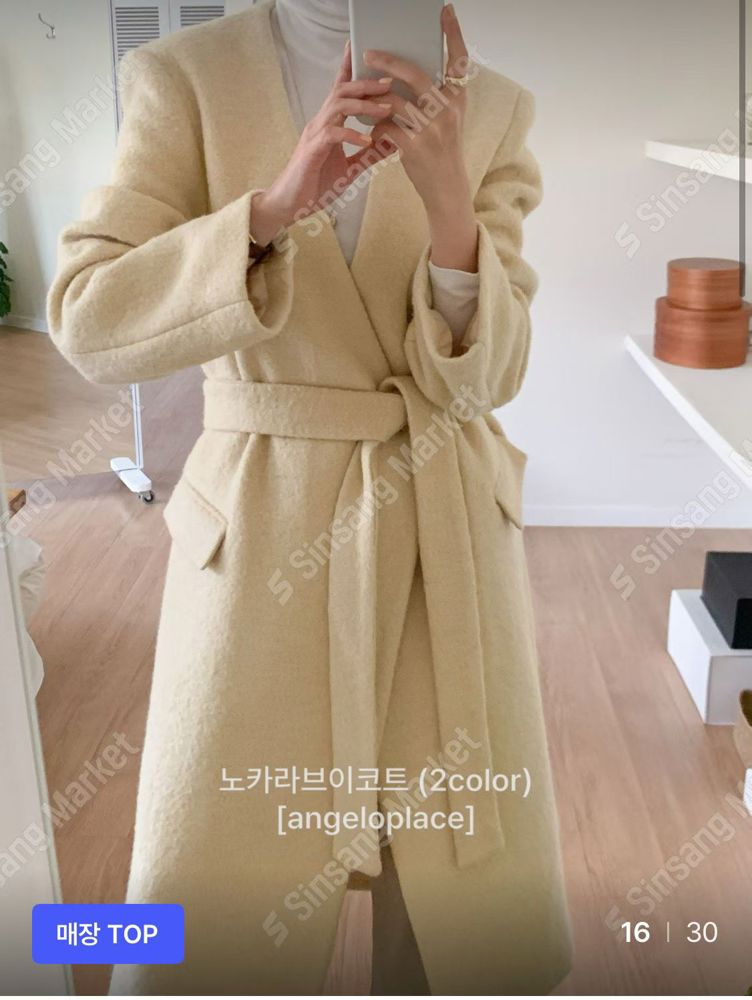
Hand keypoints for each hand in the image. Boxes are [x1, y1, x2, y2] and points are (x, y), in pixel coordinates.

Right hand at [250, 44, 393, 245]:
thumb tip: (392, 144)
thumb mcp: (349, 170)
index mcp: (329, 124)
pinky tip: (367, 140)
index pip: (339, 90)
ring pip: (338, 107)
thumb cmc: (315, 186)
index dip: (349, 69)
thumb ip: (368, 156)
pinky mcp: (312, 150)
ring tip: (386, 109)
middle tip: (390, 83)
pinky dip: (352, 134)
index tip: (365, 53)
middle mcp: (320, 123)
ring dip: (364, 106)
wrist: (289, 205)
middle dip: (366, 84)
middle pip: (342, 91)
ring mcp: (315, 135)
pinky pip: (333, 134)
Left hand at [361, 5, 478, 270]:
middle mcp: (448, 110)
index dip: (452, 33)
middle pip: (414, 74)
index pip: (458, 59)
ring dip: (373, 97)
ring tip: (361, 93)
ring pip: (393, 101)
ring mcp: (431, 129)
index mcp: (458, 98)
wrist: (446, 190)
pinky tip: (371, 128)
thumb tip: (406, 71)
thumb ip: (435, 95)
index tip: (444, 10)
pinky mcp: (414, 148)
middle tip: (368, 53)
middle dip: (388, 61)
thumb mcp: (448, 120)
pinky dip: (375, 126)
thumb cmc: (442, 151)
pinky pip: (385, 127)